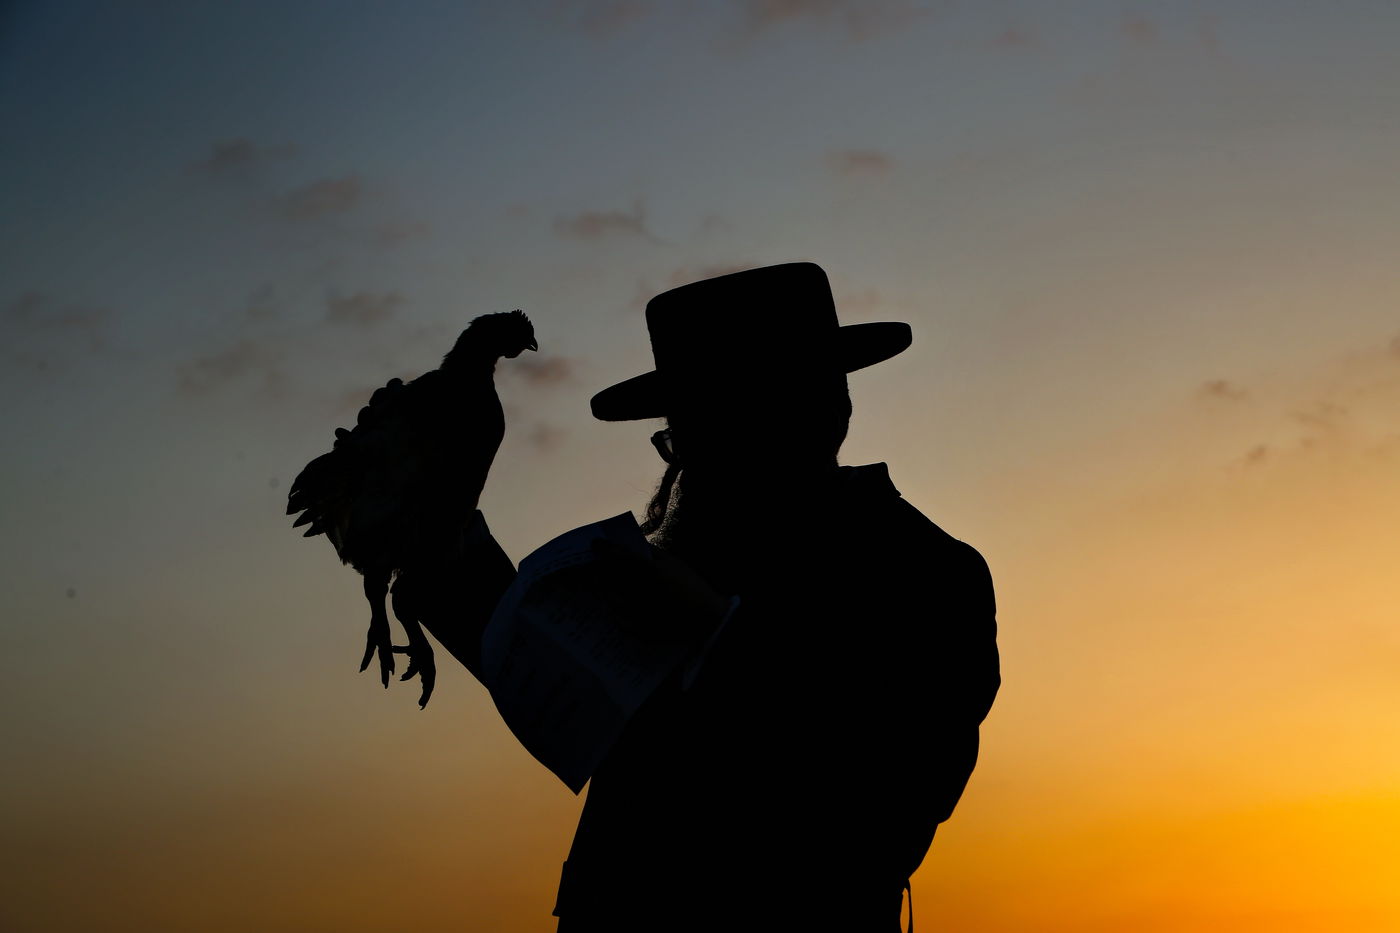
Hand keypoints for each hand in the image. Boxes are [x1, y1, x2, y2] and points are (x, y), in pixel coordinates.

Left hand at [562, 539, 727, 641]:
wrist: (706, 619)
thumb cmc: (691, 586)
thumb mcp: (674, 562)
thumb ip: (651, 552)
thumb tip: (632, 545)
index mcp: (647, 571)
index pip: (616, 557)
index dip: (603, 549)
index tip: (595, 546)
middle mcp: (638, 592)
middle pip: (606, 578)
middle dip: (594, 570)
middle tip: (588, 566)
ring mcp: (636, 613)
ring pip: (608, 598)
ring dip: (604, 590)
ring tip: (600, 585)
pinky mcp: (638, 630)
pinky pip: (617, 618)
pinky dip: (615, 611)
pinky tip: (618, 606)